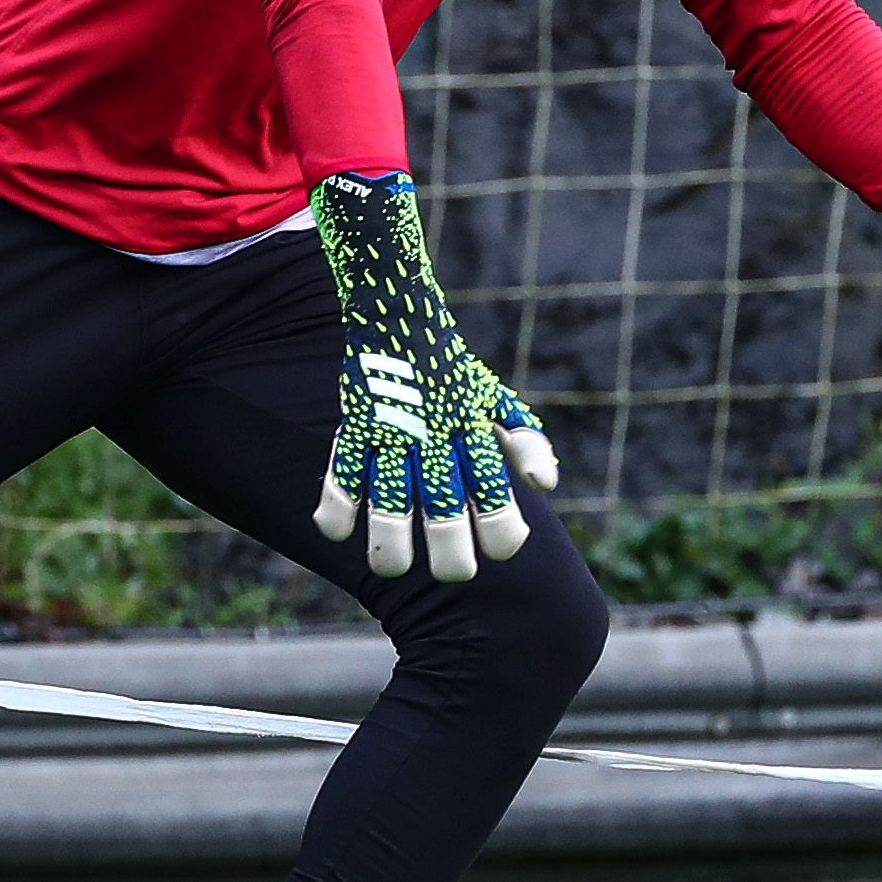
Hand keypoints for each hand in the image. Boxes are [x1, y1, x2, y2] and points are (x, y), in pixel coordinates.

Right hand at [306, 173, 558, 581]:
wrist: (397, 307)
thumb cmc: (453, 371)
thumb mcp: (495, 399)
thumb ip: (524, 441)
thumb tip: (546, 485)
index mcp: (473, 429)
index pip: (494, 489)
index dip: (501, 528)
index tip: (501, 548)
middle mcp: (434, 434)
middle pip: (443, 505)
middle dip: (450, 552)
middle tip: (455, 573)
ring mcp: (391, 430)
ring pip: (388, 498)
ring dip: (390, 542)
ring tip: (392, 568)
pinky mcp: (353, 424)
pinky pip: (339, 471)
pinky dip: (335, 505)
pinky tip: (338, 533)